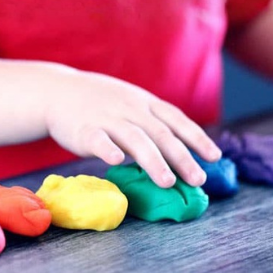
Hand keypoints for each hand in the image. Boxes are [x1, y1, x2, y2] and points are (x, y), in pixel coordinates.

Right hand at [44, 70, 221, 187]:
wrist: (58, 90)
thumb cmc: (99, 101)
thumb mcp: (129, 102)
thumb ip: (150, 120)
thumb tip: (179, 149)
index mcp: (143, 102)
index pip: (176, 119)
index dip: (196, 137)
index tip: (215, 156)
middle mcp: (130, 108)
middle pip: (160, 133)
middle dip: (182, 156)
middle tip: (198, 179)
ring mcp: (107, 117)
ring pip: (134, 138)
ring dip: (153, 160)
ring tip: (167, 182)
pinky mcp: (84, 128)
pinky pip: (98, 139)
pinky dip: (108, 149)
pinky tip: (117, 161)